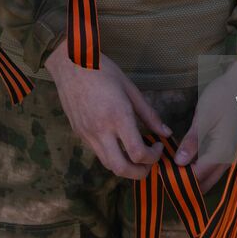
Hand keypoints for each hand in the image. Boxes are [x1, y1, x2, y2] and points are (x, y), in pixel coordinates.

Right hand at [46, 43, 171, 178]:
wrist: (70, 63)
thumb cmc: (103, 70)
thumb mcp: (130, 88)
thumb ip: (149, 114)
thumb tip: (166, 133)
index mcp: (118, 116)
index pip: (138, 153)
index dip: (153, 157)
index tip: (158, 146)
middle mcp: (101, 130)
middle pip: (121, 168)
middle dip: (139, 173)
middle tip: (149, 164)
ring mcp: (87, 134)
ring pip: (108, 165)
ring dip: (125, 167)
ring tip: (135, 156)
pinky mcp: (79, 134)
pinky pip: (98, 153)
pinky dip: (112, 155)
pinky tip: (119, 143)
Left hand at [174, 60, 236, 191]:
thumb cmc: (222, 98)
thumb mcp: (204, 118)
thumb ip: (192, 142)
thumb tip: (179, 163)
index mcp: (221, 152)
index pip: (198, 176)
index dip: (180, 179)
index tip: (162, 178)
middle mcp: (228, 158)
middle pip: (206, 182)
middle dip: (186, 183)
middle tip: (166, 176)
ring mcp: (230, 154)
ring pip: (211, 176)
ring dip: (194, 177)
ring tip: (173, 170)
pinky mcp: (228, 148)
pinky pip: (214, 166)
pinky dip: (200, 168)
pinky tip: (188, 162)